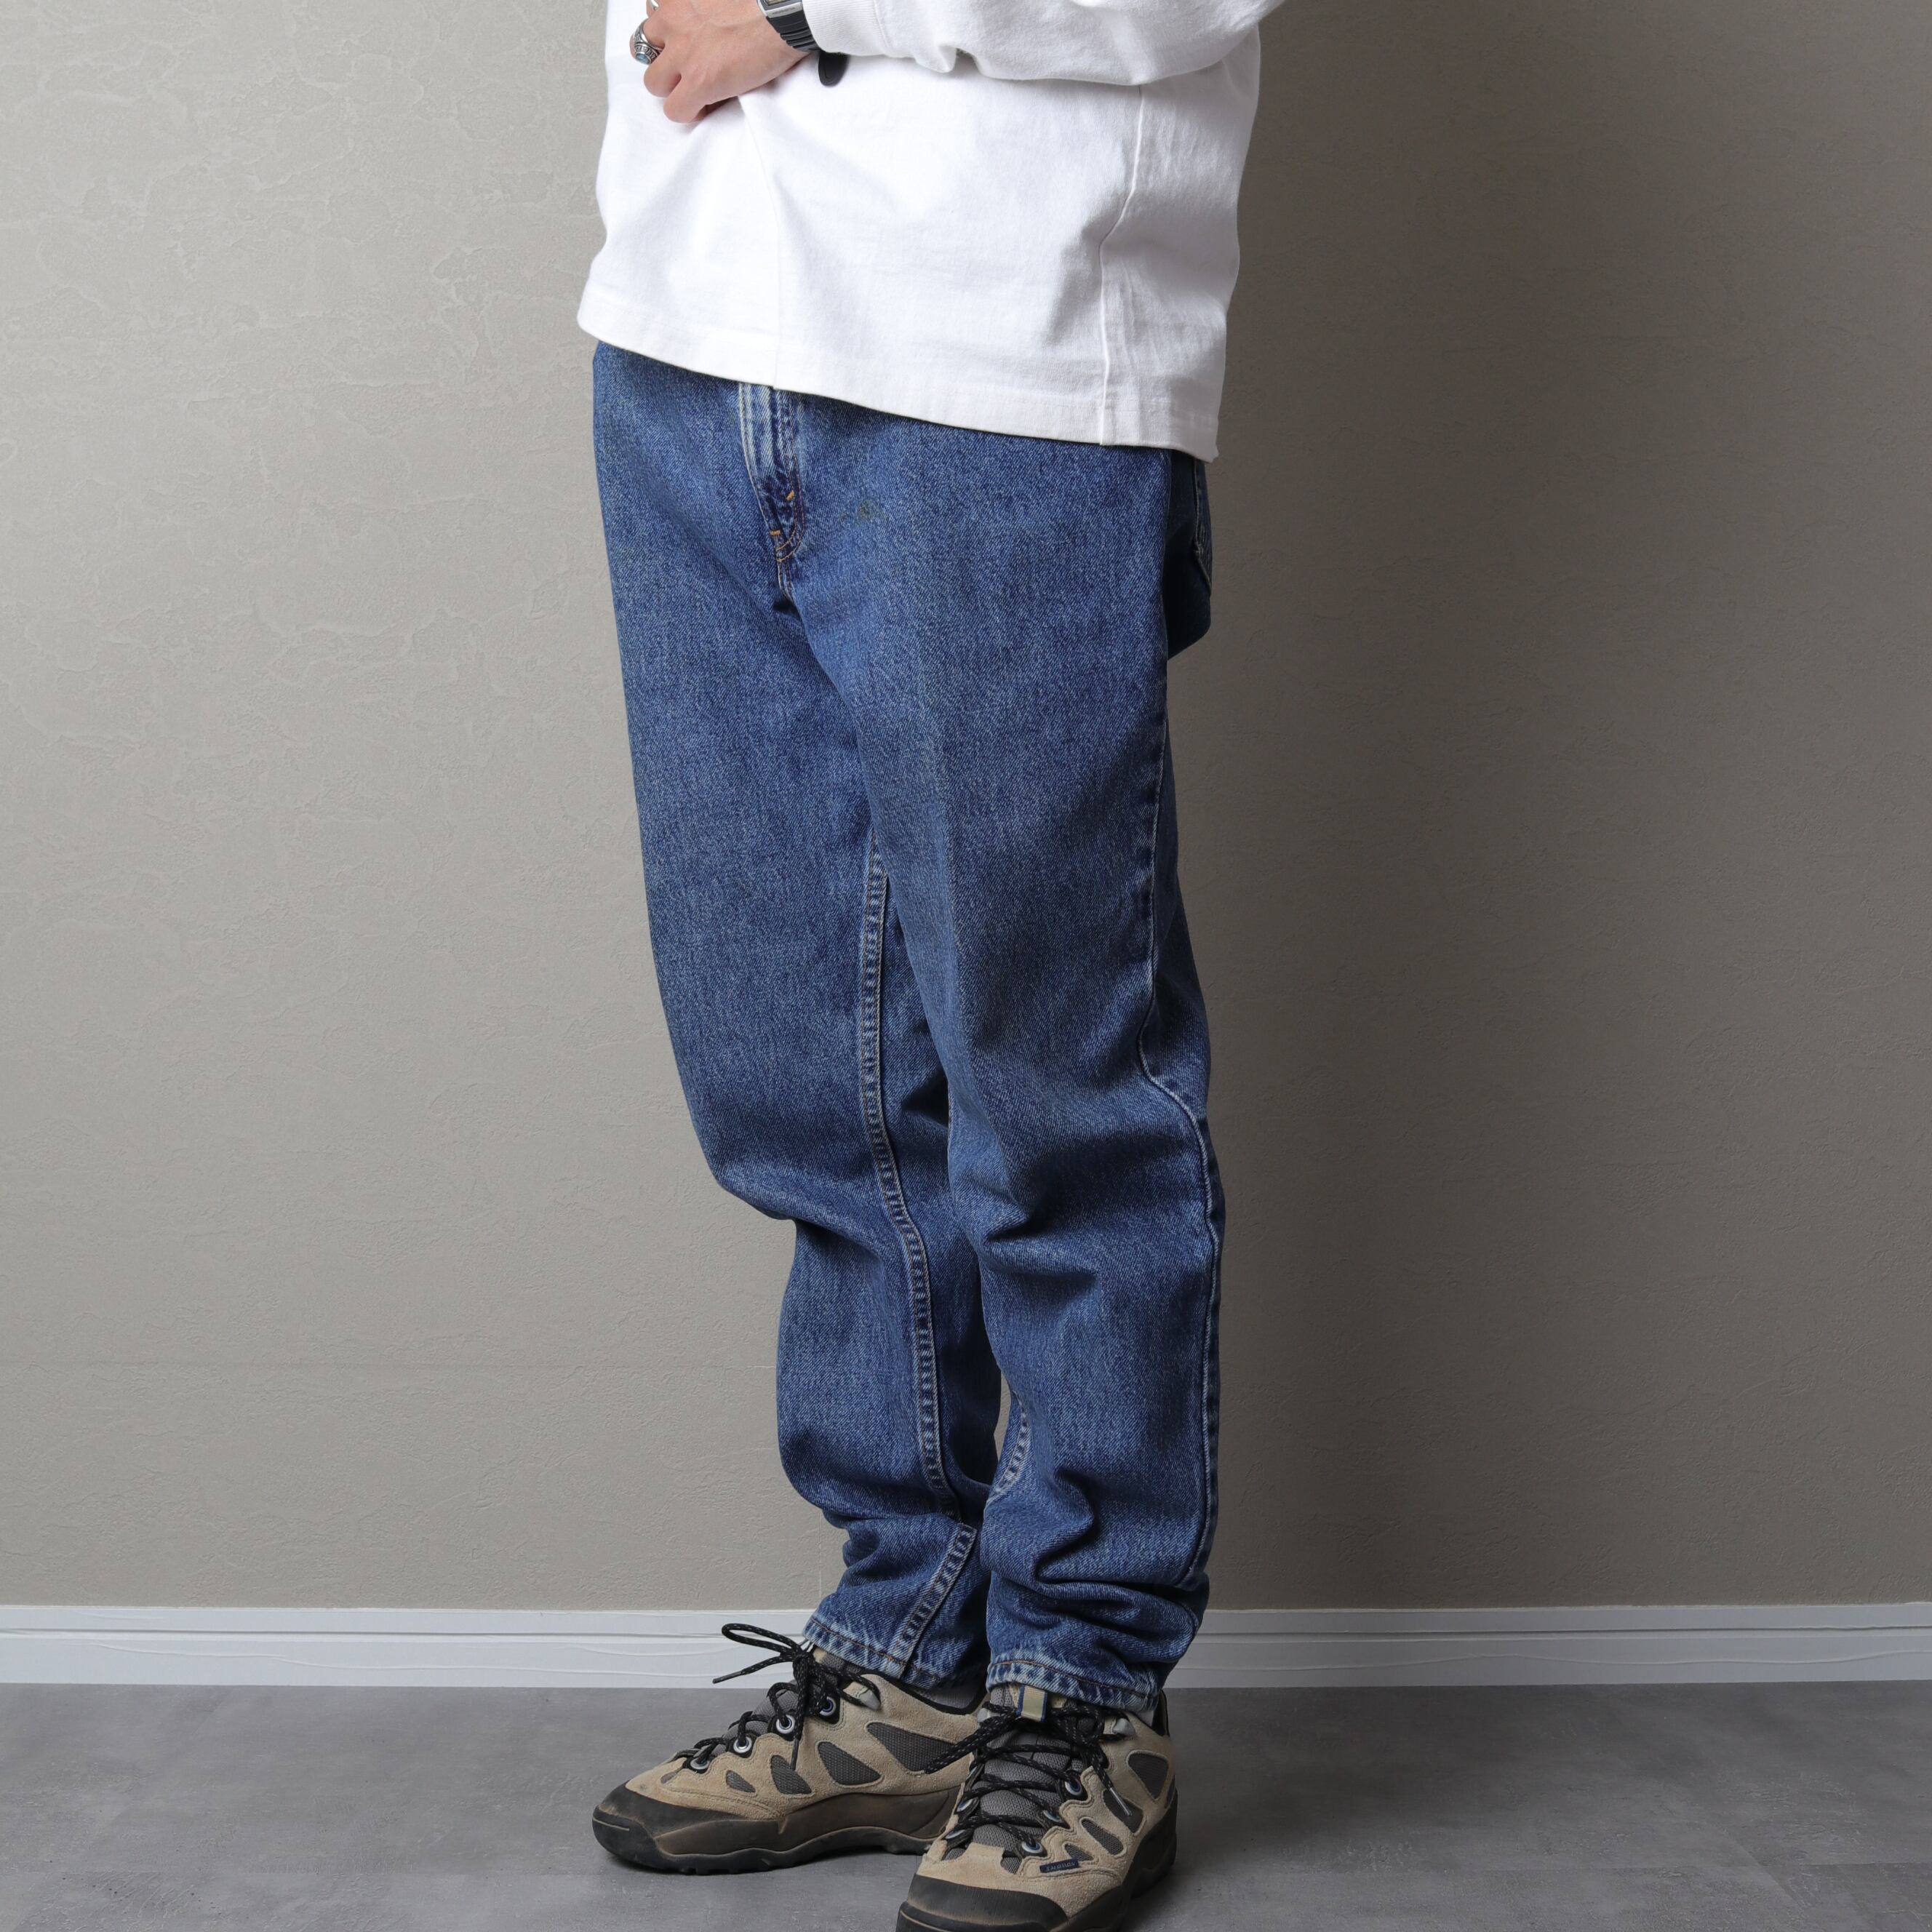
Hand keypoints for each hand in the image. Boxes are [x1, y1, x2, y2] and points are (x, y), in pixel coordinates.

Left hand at [638, 0, 806, 122]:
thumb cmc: (762, 1)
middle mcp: (673, 21)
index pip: (652, 14)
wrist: (782, 13)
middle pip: (644, 49)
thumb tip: (708, 20)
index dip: (666, 34)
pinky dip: (689, 113)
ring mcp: (682, 53)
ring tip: (694, 90)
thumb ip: (703, 7)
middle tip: (684, 68)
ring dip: (672, 89)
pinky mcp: (698, 82)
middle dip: (663, 60)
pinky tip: (706, 106)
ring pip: (654, 83)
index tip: (681, 41)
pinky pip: (675, 110)